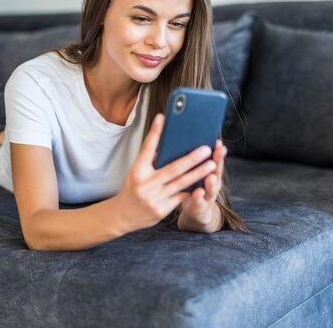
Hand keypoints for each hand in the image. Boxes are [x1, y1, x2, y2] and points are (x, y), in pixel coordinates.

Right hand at [113, 114, 217, 232]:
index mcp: (137, 171)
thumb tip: (168, 144)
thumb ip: (150, 161)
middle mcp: (145, 184)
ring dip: (198, 173)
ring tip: (211, 164)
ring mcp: (154, 198)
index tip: (161, 117)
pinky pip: (181, 197)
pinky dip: (193, 189)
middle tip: (206, 149)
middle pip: (172, 169)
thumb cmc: (132, 189)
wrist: (122, 215)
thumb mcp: (136, 172)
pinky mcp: (161, 210)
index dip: (154, 132)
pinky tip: (205, 182)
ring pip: (181, 183)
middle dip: (191, 159)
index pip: (146, 148)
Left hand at [178, 139, 226, 231]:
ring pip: (211, 188)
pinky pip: (200, 201)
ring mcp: (208, 195)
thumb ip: (189, 160)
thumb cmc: (191, 185)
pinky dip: (199, 197)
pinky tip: (198, 192)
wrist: (196, 209)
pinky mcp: (201, 206)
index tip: (218, 141)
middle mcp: (213, 182)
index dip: (217, 151)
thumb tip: (176, 141)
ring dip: (211, 182)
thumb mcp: (192, 171)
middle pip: (217, 170)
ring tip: (211, 176)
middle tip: (220, 150)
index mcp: (210, 170)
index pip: (215, 159)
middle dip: (218, 160)